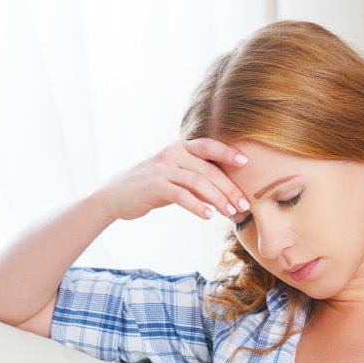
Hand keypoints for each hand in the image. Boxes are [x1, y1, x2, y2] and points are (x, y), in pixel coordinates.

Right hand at [92, 137, 251, 222]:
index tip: (246, 163)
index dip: (228, 152)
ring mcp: (163, 168)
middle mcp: (173, 153)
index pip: (209, 146)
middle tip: (243, 204)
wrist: (116, 194)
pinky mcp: (155, 185)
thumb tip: (227, 193)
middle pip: (208, 169)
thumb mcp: (175, 176)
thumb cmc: (152, 186)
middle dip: (229, 188)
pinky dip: (197, 206)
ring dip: (218, 199)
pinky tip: (208, 216)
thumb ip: (197, 178)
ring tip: (230, 213)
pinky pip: (182, 195)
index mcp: (180, 147)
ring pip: (198, 182)